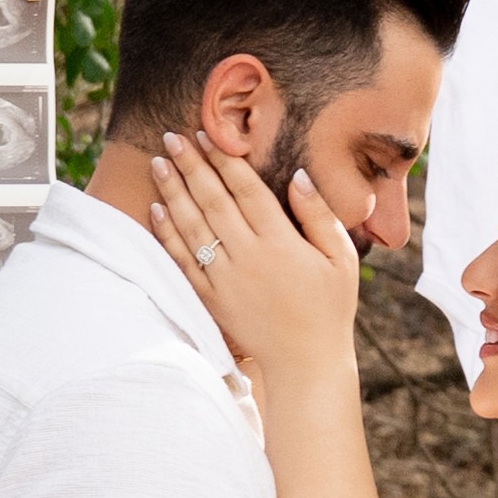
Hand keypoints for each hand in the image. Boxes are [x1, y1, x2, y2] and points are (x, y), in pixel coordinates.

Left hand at [145, 124, 362, 395]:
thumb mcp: (341, 258)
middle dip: (190, 165)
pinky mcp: (212, 298)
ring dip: (172, 192)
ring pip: (192, 226)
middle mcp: (248, 255)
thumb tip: (297, 176)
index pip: (246, 189)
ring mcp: (226, 278)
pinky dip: (167, 234)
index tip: (205, 135)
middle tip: (170, 137)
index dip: (223, 160)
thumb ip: (319, 215)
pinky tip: (156, 210)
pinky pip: (183, 261)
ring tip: (157, 163)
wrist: (306, 362)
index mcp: (281, 241)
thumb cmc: (329, 307)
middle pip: (212, 200)